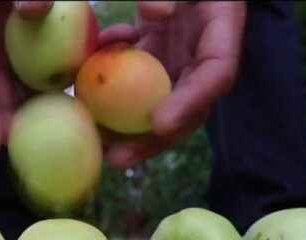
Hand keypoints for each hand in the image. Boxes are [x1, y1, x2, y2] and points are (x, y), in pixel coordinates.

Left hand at [97, 1, 246, 168]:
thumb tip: (155, 13)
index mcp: (222, 34)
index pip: (216, 77)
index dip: (188, 105)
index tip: (158, 123)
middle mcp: (199, 56)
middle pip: (183, 110)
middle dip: (150, 141)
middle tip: (116, 160)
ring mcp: (174, 58)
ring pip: (151, 103)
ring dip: (121, 126)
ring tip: (92, 144)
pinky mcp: (150, 52)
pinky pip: (127, 78)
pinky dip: (106, 86)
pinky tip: (83, 88)